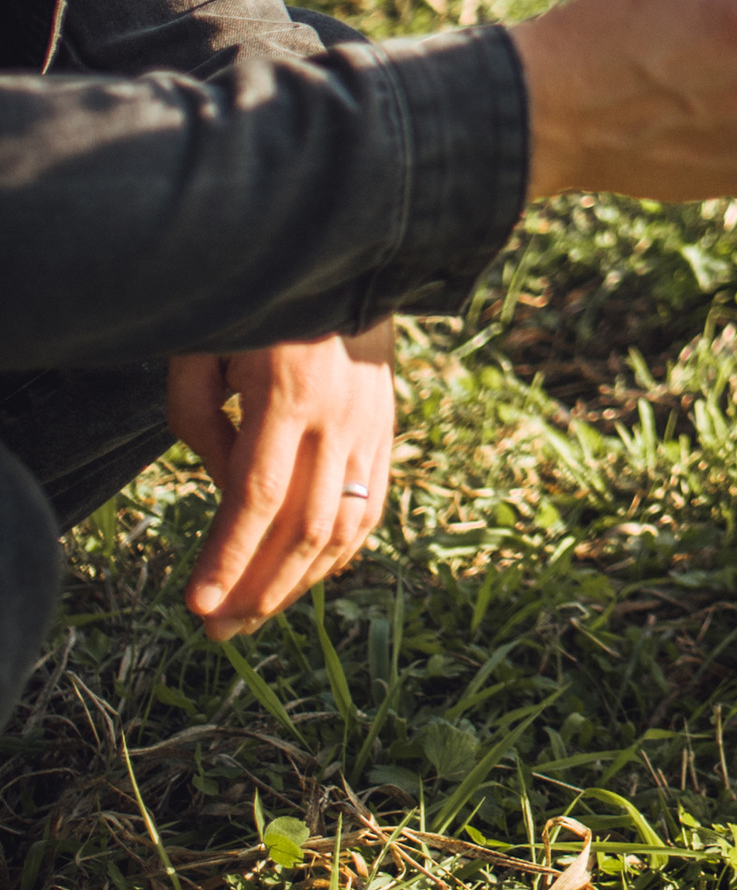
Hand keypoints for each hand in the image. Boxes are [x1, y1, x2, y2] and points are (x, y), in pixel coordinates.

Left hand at [167, 320, 397, 641]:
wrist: (341, 259)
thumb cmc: (253, 303)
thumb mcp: (205, 349)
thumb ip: (201, 424)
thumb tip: (224, 494)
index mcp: (289, 391)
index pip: (257, 497)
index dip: (227, 557)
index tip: (196, 605)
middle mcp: (341, 415)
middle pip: (304, 527)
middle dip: (258, 589)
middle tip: (215, 631)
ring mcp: (372, 424)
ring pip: (343, 528)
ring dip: (298, 583)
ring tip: (252, 618)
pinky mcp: (386, 429)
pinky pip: (370, 508)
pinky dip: (339, 554)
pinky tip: (305, 579)